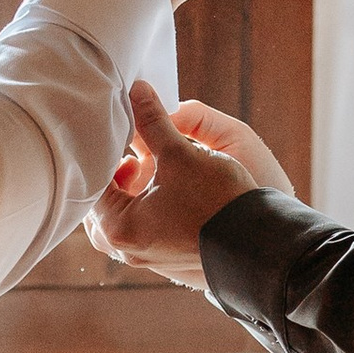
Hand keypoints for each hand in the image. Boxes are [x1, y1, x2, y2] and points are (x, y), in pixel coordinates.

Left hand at [86, 83, 281, 286]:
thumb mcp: (182, 154)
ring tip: (150, 168)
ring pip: (123, 220)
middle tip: (132, 154)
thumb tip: (137, 91)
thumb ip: (153, 123)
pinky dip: (146, 209)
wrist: (260, 244)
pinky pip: (144, 231)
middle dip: (114, 176)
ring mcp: (148, 259)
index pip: (92, 183)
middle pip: (103, 206)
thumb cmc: (218, 203)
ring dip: (131, 192)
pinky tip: (168, 189)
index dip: (103, 152)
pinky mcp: (168, 261)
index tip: (117, 132)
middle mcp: (128, 250)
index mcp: (119, 228)